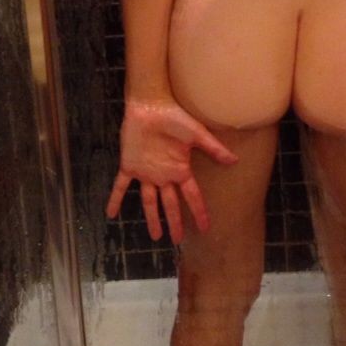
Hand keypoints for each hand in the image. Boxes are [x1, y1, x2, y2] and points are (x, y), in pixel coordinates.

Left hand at [106, 98, 237, 243]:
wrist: (150, 105)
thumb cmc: (175, 117)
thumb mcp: (196, 134)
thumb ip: (213, 148)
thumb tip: (235, 160)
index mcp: (180, 169)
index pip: (192, 196)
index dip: (199, 212)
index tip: (205, 228)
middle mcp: (164, 175)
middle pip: (170, 204)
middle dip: (174, 222)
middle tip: (176, 240)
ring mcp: (146, 172)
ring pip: (148, 201)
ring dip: (151, 218)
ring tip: (155, 236)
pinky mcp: (129, 166)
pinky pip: (121, 186)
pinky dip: (115, 199)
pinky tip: (110, 213)